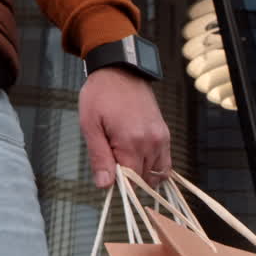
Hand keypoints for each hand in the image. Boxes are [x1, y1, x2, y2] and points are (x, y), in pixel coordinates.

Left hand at [79, 67, 170, 188]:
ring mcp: (161, 138)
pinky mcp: (165, 134)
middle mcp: (152, 142)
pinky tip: (136, 156)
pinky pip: (165, 162)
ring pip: (157, 174)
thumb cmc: (100, 95)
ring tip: (122, 156)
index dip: (119, 183)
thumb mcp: (89, 125)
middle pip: (145, 180)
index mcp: (132, 142)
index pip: (132, 182)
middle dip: (129, 178)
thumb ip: (99, 157)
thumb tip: (105, 185)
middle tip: (111, 158)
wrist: (119, 70)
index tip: (107, 172)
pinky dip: (153, 167)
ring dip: (141, 174)